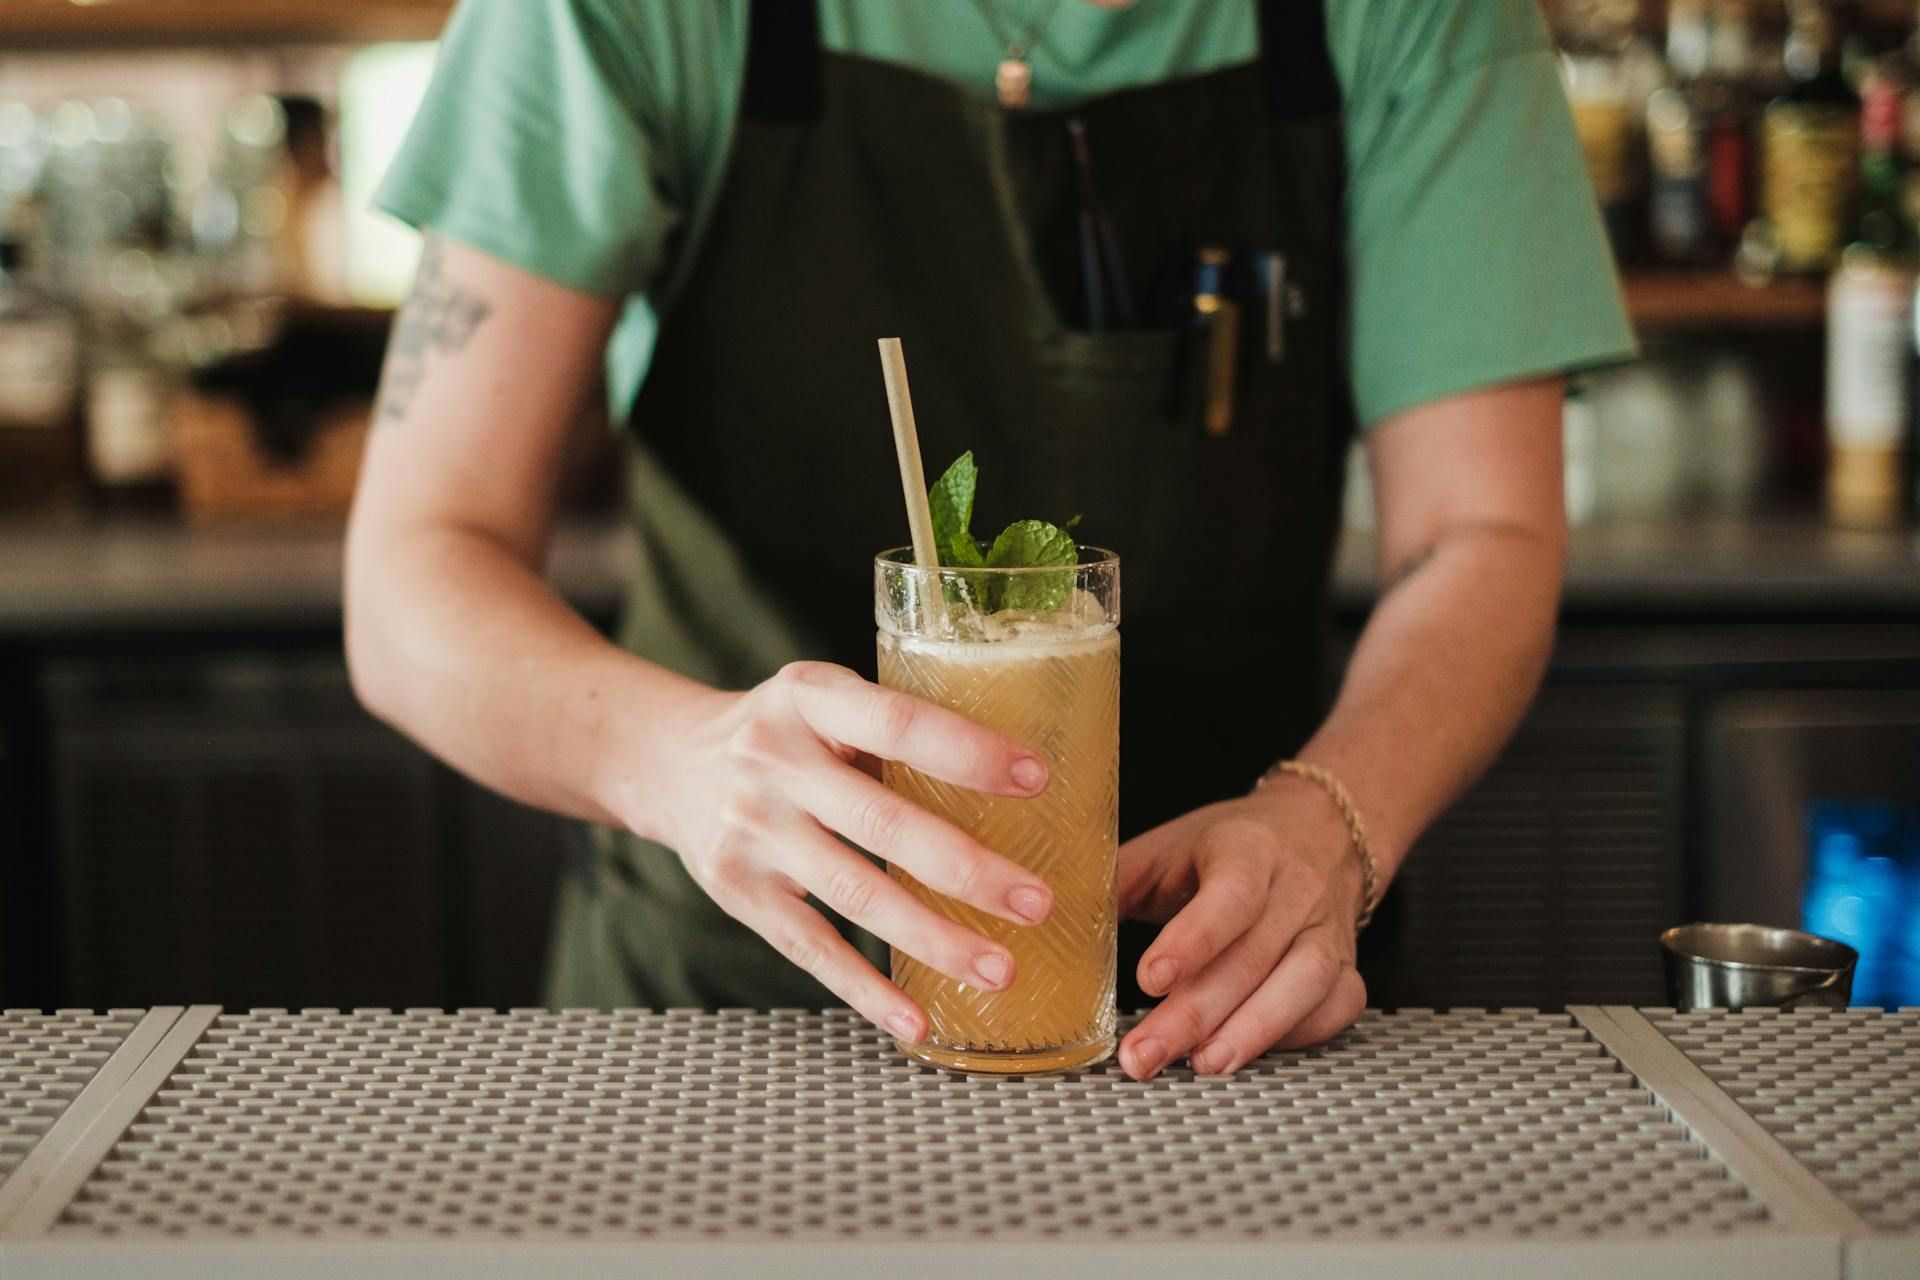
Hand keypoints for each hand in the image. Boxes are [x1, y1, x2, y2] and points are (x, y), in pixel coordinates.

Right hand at [629, 661, 1055, 1043]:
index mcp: (809, 697)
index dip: (966, 752)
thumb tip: (1018, 780)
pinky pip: (811, 948)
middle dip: (967, 869)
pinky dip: (866, 990)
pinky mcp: (737, 891)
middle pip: (882, 823)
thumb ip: (893, 729)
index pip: (897, 722)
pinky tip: (916, 1022)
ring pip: (855, 895)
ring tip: (1000, 968)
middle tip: (1037, 902)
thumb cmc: (784, 732)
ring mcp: (751, 830)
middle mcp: (774, 761)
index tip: (1036, 780)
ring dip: (934, 939)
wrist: (669, 762)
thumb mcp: (826, 701)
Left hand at [1115, 778, 1367, 1079]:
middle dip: (1194, 1015)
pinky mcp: (1346, 964)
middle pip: (1251, 957)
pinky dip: (1297, 1035)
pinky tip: (1252, 1053)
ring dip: (1251, 1032)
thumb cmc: (1229, 844)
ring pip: (1301, 985)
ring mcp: (1326, 929)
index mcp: (1247, 850)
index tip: (1149, 979)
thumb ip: (1116, 882)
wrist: (1319, 827)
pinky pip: (1335, 1005)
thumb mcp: (1167, 846)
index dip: (1191, 941)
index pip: (1228, 897)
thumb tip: (1052, 921)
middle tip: (1144, 1055)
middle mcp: (1294, 889)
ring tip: (1202, 1065)